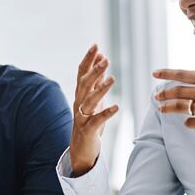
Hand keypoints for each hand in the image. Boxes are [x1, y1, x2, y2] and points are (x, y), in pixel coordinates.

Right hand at [69, 45, 119, 176]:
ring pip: (89, 100)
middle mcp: (78, 103)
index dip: (88, 59)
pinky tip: (116, 107)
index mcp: (80, 94)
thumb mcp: (94, 98)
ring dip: (100, 89)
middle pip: (84, 84)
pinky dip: (106, 113)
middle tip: (105, 59)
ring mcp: (82, 116)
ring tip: (112, 79)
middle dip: (94, 71)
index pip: (81, 73)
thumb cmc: (89, 120)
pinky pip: (96, 120)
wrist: (81, 148)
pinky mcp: (88, 130)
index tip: (96, 46)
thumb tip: (102, 58)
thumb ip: (97, 79)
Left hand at [152, 42, 194, 164]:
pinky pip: (191, 122)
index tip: (155, 73)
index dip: (167, 74)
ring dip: (169, 108)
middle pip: (179, 91)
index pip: (185, 75)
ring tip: (161, 109)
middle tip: (156, 96)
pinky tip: (188, 122)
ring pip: (181, 107)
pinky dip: (188, 122)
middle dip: (164, 93)